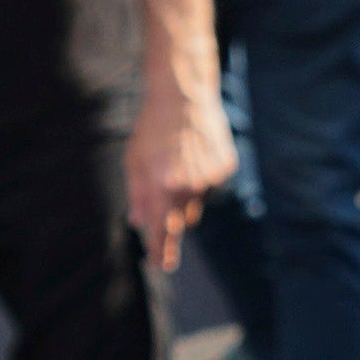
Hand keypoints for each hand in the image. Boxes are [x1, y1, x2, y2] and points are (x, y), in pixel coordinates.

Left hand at [121, 83, 235, 266]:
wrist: (183, 95)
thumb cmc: (152, 128)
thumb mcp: (134, 161)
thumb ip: (137, 196)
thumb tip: (139, 223)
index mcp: (162, 188)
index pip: (162, 232)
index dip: (161, 251)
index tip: (160, 265)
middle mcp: (189, 188)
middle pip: (183, 221)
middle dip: (172, 216)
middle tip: (164, 193)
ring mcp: (211, 178)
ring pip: (198, 202)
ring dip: (187, 193)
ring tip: (179, 161)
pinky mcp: (225, 167)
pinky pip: (212, 184)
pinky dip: (203, 175)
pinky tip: (195, 152)